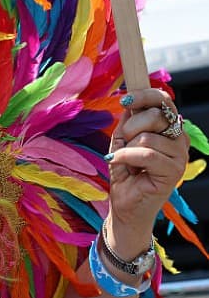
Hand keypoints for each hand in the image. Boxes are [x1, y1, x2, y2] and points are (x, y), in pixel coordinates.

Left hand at [106, 88, 189, 246]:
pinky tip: (118, 163)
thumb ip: (128, 120)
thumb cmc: (125, 171)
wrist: (125, 202)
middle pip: (156, 115)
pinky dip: (125, 157)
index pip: (164, 101)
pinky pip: (146, 154)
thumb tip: (130, 98)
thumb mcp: (122, 140)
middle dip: (130, 127)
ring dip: (127, 147)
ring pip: (148, 137)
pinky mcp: (174, 171)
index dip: (145, 95)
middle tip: (124, 143)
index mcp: (168, 128)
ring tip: (126, 160)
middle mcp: (179, 139)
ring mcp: (180, 156)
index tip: (126, 99)